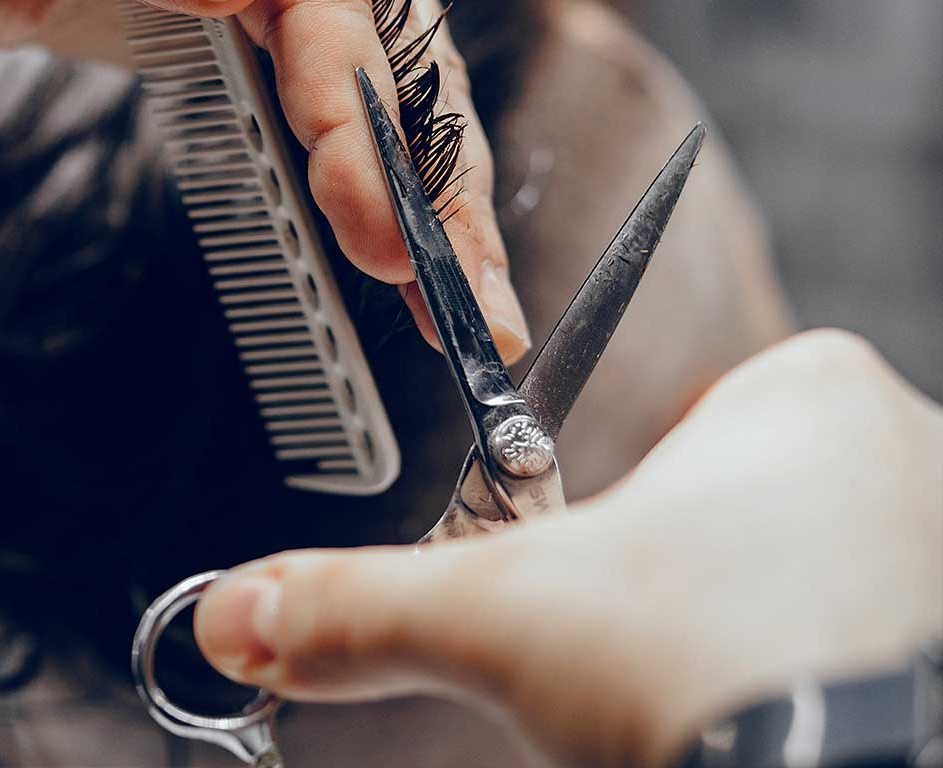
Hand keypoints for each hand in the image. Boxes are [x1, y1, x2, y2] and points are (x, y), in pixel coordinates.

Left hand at [0, 0, 529, 356]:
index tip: (363, 204)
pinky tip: (408, 237)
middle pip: (376, 7)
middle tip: (454, 300)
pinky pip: (342, 64)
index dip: (343, 87)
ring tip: (464, 300)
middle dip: (419, 158)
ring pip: (386, 45)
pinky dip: (379, 155)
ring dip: (430, 174)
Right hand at [191, 329, 942, 766]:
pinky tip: (792, 725)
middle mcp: (909, 454)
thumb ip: (358, 605)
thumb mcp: (498, 625)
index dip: (643, 506)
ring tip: (729, 698)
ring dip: (775, 633)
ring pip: (831, 580)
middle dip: (702, 580)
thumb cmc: (721, 677)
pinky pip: (889, 637)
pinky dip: (836, 679)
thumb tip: (242, 613)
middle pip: (765, 505)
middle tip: (666, 654)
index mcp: (807, 393)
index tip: (623, 581)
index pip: (702, 416)